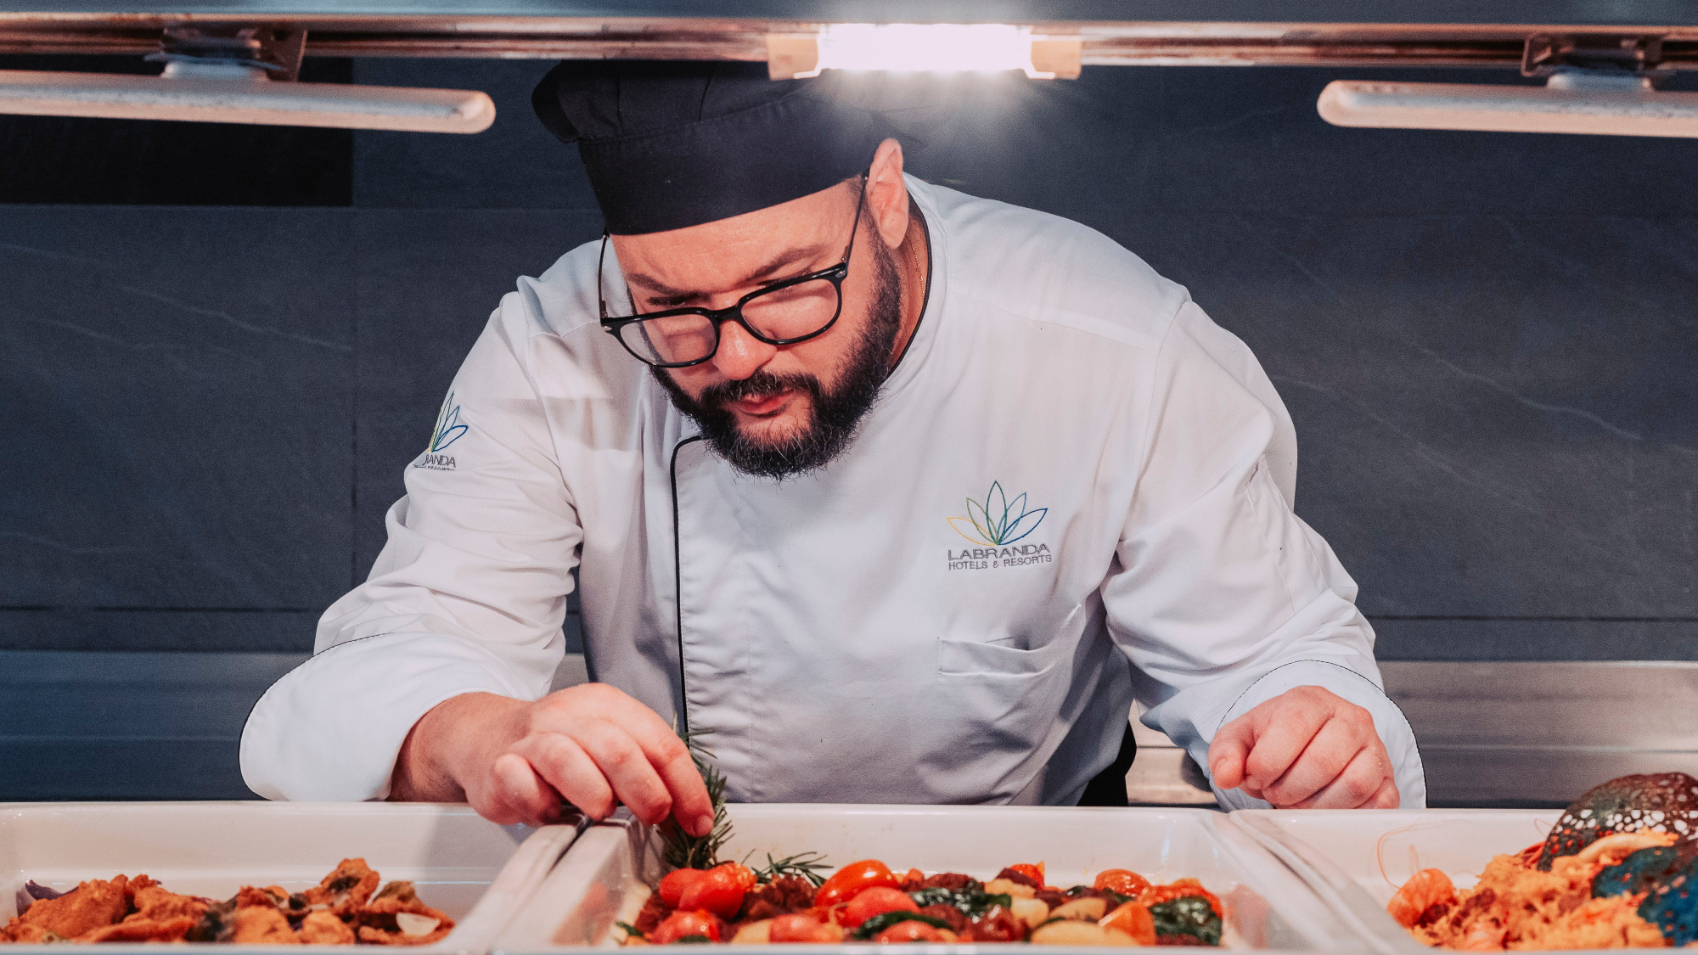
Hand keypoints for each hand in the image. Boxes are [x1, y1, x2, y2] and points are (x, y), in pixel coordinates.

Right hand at [391, 683, 714, 834]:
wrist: (485, 737)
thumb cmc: (558, 747)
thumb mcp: (607, 746)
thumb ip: (645, 769)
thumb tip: (690, 812)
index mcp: (607, 705)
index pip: (661, 742)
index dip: (686, 786)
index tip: (698, 821)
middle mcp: (570, 715)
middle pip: (619, 749)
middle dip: (647, 792)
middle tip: (654, 817)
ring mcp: (532, 738)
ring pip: (568, 760)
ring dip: (595, 796)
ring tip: (601, 812)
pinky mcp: (500, 765)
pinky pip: (522, 784)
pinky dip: (540, 804)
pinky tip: (549, 811)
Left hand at [1207, 685, 1398, 807]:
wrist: (1310, 739)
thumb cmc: (1276, 737)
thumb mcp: (1241, 737)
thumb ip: (1226, 753)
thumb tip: (1226, 775)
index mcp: (1311, 700)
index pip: (1291, 730)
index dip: (1266, 764)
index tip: (1255, 775)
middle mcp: (1351, 719)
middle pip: (1322, 763)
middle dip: (1288, 788)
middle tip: (1274, 791)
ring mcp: (1375, 749)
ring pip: (1352, 786)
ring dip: (1315, 805)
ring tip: (1296, 799)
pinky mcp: (1388, 780)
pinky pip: (1376, 805)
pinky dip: (1345, 815)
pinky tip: (1322, 806)